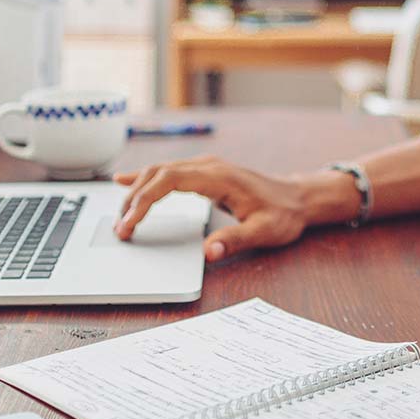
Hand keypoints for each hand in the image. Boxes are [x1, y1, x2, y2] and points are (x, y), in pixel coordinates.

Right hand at [113, 156, 343, 260]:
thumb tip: (208, 253)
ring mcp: (206, 167)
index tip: (130, 223)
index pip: (169, 180)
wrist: (298, 198)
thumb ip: (235, 240)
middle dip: (133, 199)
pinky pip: (168, 172)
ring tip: (121, 218)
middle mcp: (208, 165)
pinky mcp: (204, 173)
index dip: (144, 200)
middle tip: (120, 229)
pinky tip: (125, 182)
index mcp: (218, 176)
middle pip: (157, 173)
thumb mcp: (264, 231)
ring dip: (136, 191)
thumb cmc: (283, 214)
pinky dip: (144, 179)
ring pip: (159, 171)